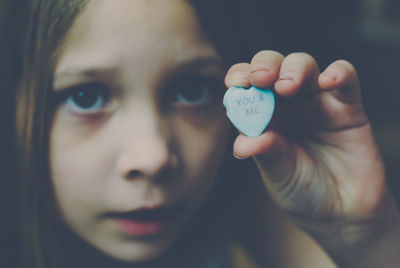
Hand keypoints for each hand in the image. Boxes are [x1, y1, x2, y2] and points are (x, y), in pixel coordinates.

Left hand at [225, 51, 399, 266]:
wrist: (342, 213)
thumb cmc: (303, 191)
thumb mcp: (279, 175)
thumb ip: (265, 153)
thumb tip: (241, 143)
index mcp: (264, 117)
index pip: (247, 86)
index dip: (240, 77)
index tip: (235, 84)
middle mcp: (287, 105)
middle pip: (273, 67)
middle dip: (264, 66)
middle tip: (260, 79)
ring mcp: (317, 102)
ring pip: (304, 65)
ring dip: (293, 69)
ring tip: (286, 87)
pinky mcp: (348, 107)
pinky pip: (346, 78)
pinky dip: (338, 73)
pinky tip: (328, 80)